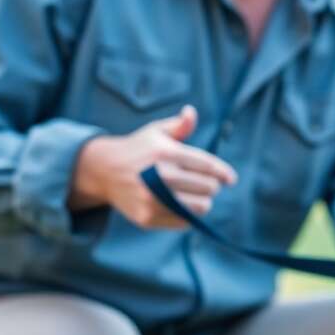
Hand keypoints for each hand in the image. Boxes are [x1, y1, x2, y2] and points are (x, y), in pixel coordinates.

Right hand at [70, 105, 237, 228]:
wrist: (103, 171)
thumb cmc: (138, 149)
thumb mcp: (157, 131)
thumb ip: (180, 125)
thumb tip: (191, 112)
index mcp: (166, 153)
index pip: (207, 165)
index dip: (223, 173)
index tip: (231, 179)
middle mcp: (160, 177)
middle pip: (208, 187)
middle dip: (211, 186)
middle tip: (204, 184)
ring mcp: (153, 199)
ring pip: (200, 207)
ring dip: (203, 202)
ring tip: (196, 196)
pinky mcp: (147, 217)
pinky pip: (184, 221)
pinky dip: (187, 215)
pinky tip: (180, 205)